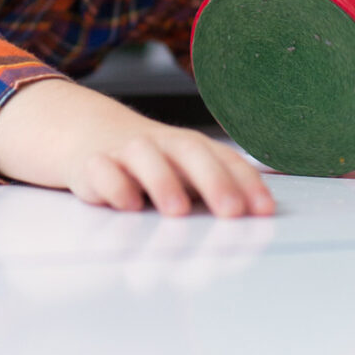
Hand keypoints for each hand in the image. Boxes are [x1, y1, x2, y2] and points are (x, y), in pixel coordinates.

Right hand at [67, 120, 275, 217]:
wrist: (89, 133)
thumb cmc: (151, 162)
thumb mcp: (184, 171)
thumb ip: (215, 192)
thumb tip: (255, 222)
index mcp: (191, 147)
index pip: (225, 158)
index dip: (247, 183)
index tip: (265, 211)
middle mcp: (162, 144)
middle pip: (190, 151)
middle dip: (214, 181)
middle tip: (232, 211)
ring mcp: (125, 152)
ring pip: (144, 155)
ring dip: (163, 181)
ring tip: (178, 211)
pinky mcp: (92, 165)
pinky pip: (102, 170)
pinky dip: (114, 184)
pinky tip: (129, 204)